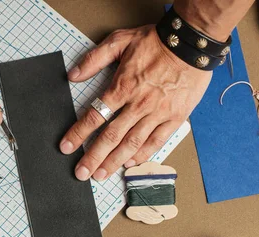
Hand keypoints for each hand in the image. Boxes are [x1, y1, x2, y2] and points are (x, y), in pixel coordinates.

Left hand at [60, 25, 211, 180]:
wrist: (192, 43)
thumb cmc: (156, 41)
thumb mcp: (120, 41)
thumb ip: (94, 59)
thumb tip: (73, 75)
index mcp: (122, 87)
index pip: (95, 116)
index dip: (78, 133)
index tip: (66, 147)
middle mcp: (138, 104)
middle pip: (111, 137)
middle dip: (94, 157)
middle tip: (81, 173)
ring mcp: (157, 113)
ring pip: (132, 143)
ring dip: (114, 161)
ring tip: (101, 174)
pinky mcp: (175, 117)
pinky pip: (156, 141)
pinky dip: (143, 154)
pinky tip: (130, 163)